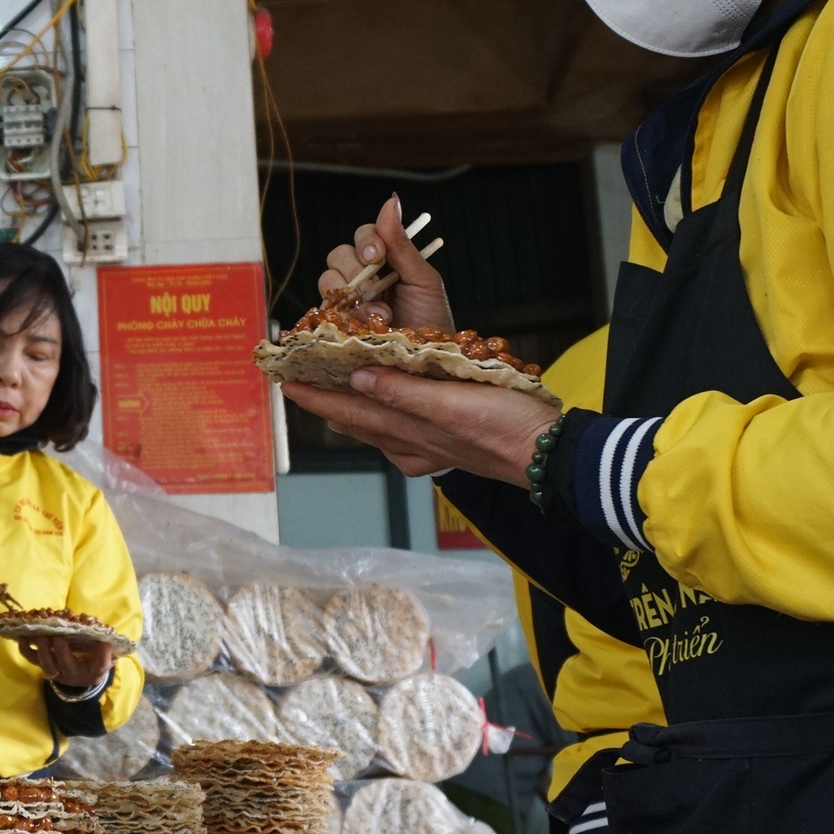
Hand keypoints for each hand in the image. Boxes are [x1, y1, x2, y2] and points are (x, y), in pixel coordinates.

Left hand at [18, 635, 118, 688]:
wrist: (83, 676)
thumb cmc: (95, 664)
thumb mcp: (105, 660)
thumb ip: (106, 652)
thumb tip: (105, 641)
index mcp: (86, 673)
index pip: (90, 665)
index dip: (94, 655)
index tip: (95, 642)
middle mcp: (68, 675)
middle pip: (61, 665)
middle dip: (59, 649)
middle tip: (57, 634)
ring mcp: (54, 671)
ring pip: (45, 663)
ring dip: (41, 648)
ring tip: (40, 634)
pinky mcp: (43, 665)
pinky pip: (32, 659)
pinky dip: (25, 649)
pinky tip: (22, 637)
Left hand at [284, 367, 561, 482]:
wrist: (549, 456)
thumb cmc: (506, 427)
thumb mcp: (452, 403)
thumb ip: (403, 392)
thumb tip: (357, 378)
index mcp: (408, 428)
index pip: (347, 408)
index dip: (314, 394)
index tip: (283, 379)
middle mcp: (410, 442)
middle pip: (355, 419)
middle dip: (325, 401)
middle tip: (298, 383)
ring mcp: (428, 449)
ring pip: (376, 428)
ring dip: (351, 409)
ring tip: (330, 395)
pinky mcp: (447, 448)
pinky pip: (402, 437)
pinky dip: (384, 422)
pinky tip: (385, 420)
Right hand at [319, 195, 452, 332]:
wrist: (426, 362)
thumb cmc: (431, 322)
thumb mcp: (423, 280)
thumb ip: (402, 244)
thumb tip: (391, 200)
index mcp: (386, 262)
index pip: (363, 235)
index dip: (366, 241)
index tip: (377, 255)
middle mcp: (363, 278)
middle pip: (339, 254)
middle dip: (356, 269)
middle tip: (376, 288)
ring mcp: (347, 301)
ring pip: (327, 279)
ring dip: (352, 296)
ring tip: (379, 316)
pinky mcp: (335, 324)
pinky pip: (323, 309)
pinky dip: (342, 315)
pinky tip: (363, 325)